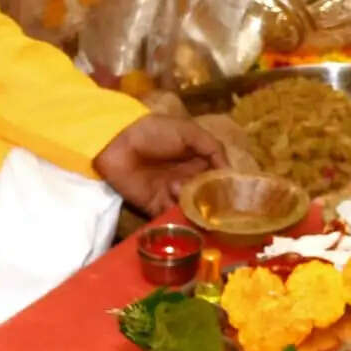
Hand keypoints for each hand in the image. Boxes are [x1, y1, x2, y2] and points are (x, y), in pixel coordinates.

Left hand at [94, 112, 233, 215]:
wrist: (117, 142)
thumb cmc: (154, 131)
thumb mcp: (188, 131)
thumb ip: (212, 148)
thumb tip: (230, 171)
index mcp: (197, 161)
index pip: (218, 178)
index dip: (224, 187)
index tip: (232, 195)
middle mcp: (188, 180)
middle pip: (206, 198)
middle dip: (208, 200)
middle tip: (206, 198)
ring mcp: (171, 195)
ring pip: (191, 210)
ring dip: (191, 208)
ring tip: (179, 192)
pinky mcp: (155, 207)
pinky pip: (170, 218)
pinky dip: (177, 219)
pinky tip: (177, 211)